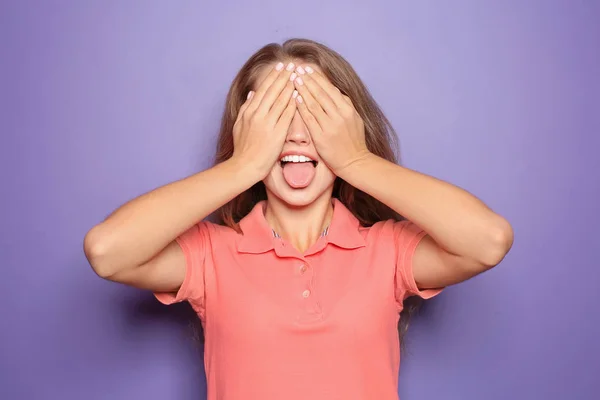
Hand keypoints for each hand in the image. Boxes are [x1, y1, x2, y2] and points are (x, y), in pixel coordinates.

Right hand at [232, 62, 296, 178]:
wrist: (245, 166)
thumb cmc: (243, 148)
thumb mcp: (239, 125)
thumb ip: (246, 107)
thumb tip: (252, 93)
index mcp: (249, 111)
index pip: (263, 89)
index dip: (273, 76)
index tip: (280, 66)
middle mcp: (258, 114)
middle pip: (273, 91)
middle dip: (283, 76)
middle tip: (292, 64)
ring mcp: (267, 123)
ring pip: (281, 100)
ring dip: (290, 86)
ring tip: (298, 75)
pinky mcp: (277, 133)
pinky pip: (287, 115)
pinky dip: (293, 103)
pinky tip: (299, 95)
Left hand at [292, 65, 370, 173]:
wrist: (354, 162)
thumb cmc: (354, 140)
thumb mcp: (355, 118)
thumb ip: (345, 103)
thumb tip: (334, 89)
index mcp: (347, 108)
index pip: (329, 88)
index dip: (317, 77)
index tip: (307, 68)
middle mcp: (339, 115)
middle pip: (320, 93)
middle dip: (308, 79)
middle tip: (297, 68)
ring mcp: (329, 125)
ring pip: (313, 103)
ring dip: (302, 90)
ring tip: (294, 79)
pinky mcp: (321, 136)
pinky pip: (309, 118)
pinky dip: (301, 107)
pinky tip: (295, 98)